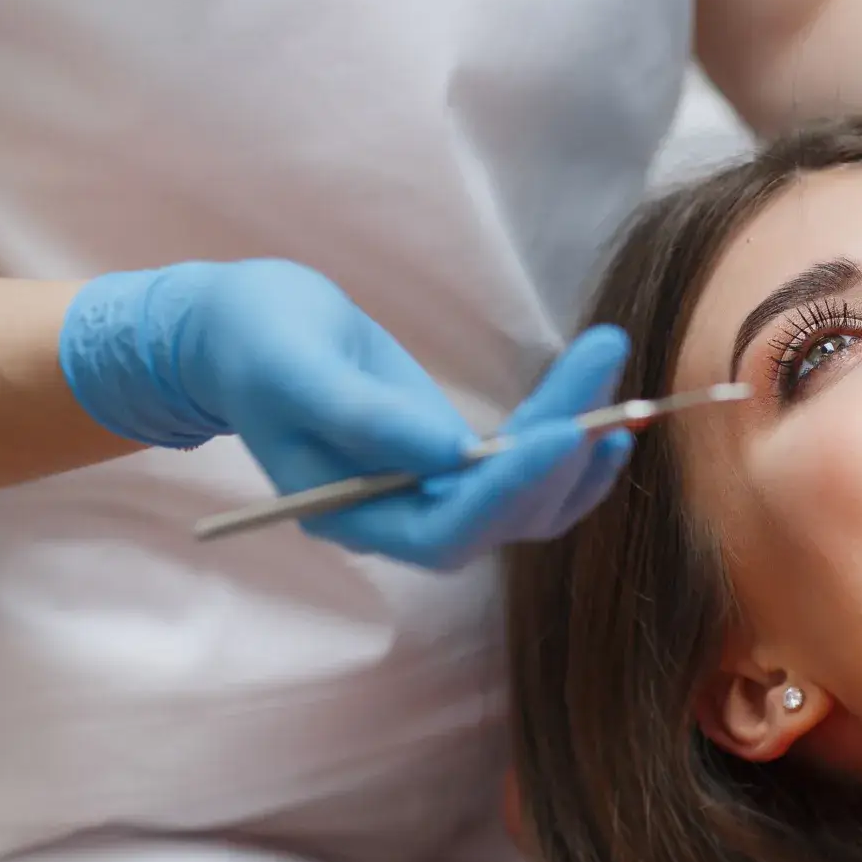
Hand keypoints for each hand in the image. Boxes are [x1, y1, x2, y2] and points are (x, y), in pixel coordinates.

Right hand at [58, 259, 631, 567]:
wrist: (244, 333)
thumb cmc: (255, 343)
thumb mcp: (295, 368)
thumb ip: (363, 417)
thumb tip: (448, 455)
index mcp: (351, 515)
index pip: (449, 528)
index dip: (512, 490)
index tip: (567, 432)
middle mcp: (400, 520)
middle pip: (503, 515)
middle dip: (563, 451)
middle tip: (605, 367)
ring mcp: (430, 496)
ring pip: (526, 499)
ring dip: (579, 445)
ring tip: (618, 379)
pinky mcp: (453, 465)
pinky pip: (526, 475)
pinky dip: (571, 449)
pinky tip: (610, 420)